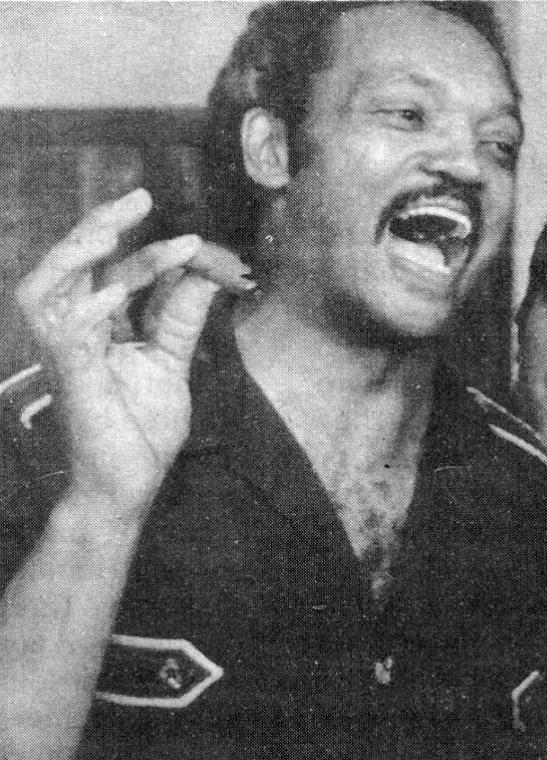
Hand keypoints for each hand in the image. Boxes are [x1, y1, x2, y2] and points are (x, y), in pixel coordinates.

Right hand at [14, 189, 223, 510]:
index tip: (192, 235)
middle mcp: (75, 333)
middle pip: (72, 265)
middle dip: (100, 225)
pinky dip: (91, 308)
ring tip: (112, 231)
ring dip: (77, 254)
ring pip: (48, 288)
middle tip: (140, 196)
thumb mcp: (171, 362)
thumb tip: (205, 275)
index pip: (111, 272)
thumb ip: (181, 318)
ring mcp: (68, 354)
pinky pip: (68, 335)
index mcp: (98, 327)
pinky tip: (118, 292)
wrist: (129, 484)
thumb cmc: (141, 428)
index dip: (144, 246)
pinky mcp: (72, 379)